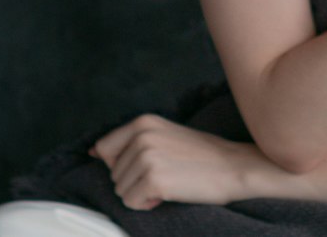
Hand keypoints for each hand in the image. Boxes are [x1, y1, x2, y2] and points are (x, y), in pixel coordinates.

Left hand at [87, 113, 254, 209]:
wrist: (232, 166)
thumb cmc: (200, 155)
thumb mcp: (163, 135)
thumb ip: (131, 141)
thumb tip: (94, 151)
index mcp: (143, 122)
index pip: (103, 148)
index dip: (120, 165)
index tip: (142, 168)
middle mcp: (141, 135)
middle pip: (113, 174)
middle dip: (134, 181)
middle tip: (165, 173)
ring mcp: (147, 156)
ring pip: (120, 190)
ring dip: (141, 193)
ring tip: (169, 181)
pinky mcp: (153, 179)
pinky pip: (131, 202)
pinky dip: (147, 204)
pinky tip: (169, 192)